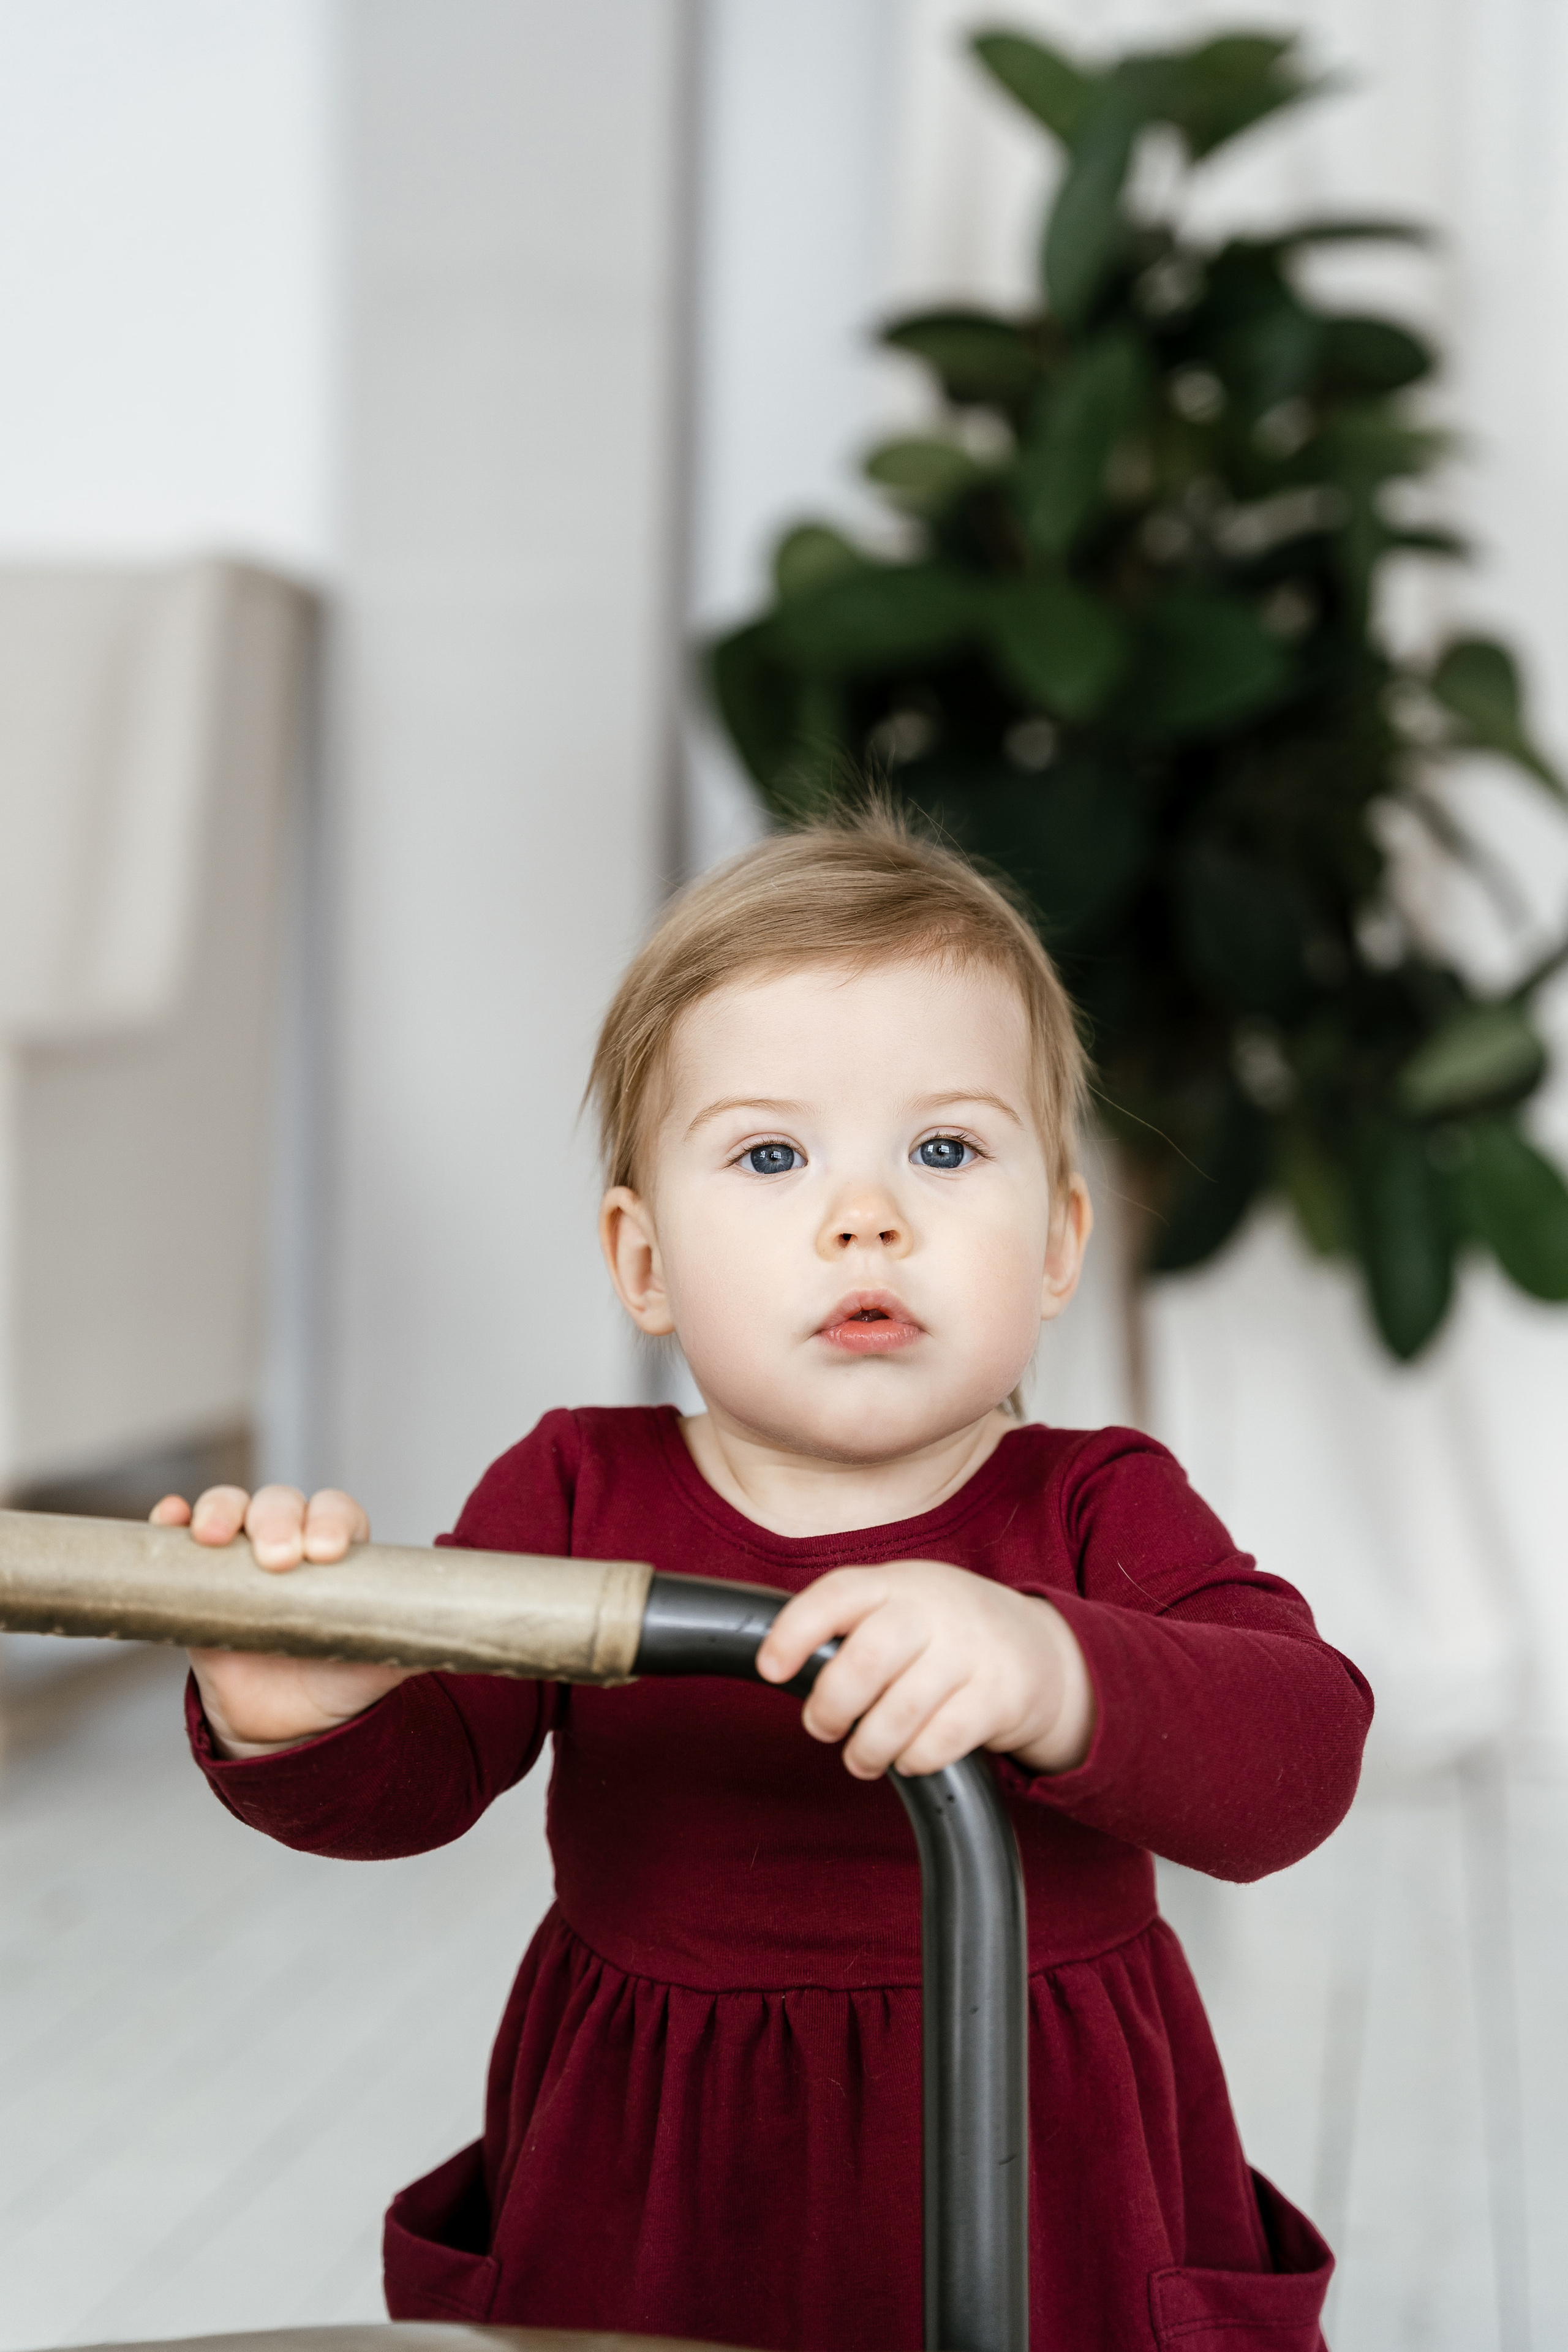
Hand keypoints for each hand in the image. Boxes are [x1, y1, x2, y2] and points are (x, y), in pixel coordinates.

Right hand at [150, 1483, 411, 1755]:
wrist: (286, 1725)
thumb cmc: (339, 1681)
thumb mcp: (379, 1663)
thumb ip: (413, 1643)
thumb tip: (464, 1638)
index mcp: (339, 1549)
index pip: (337, 1514)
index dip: (332, 1522)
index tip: (330, 1552)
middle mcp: (291, 1540)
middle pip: (282, 1503)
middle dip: (279, 1520)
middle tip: (278, 1558)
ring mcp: (241, 1553)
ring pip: (233, 1507)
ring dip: (223, 1510)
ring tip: (216, 1536)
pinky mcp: (199, 1576)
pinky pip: (182, 1535)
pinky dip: (174, 1519)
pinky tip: (170, 1519)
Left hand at [755, 1559, 1094, 1779]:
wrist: (1038, 1648)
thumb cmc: (943, 1631)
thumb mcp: (900, 1604)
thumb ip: (850, 1625)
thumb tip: (782, 1667)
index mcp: (896, 1583)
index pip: (837, 1594)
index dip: (795, 1631)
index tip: (771, 1669)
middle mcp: (934, 1610)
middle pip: (866, 1659)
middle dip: (832, 1706)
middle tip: (823, 1727)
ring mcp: (972, 1651)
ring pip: (901, 1711)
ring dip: (868, 1748)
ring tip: (861, 1757)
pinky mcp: (1001, 1696)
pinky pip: (941, 1741)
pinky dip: (914, 1759)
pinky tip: (910, 1756)